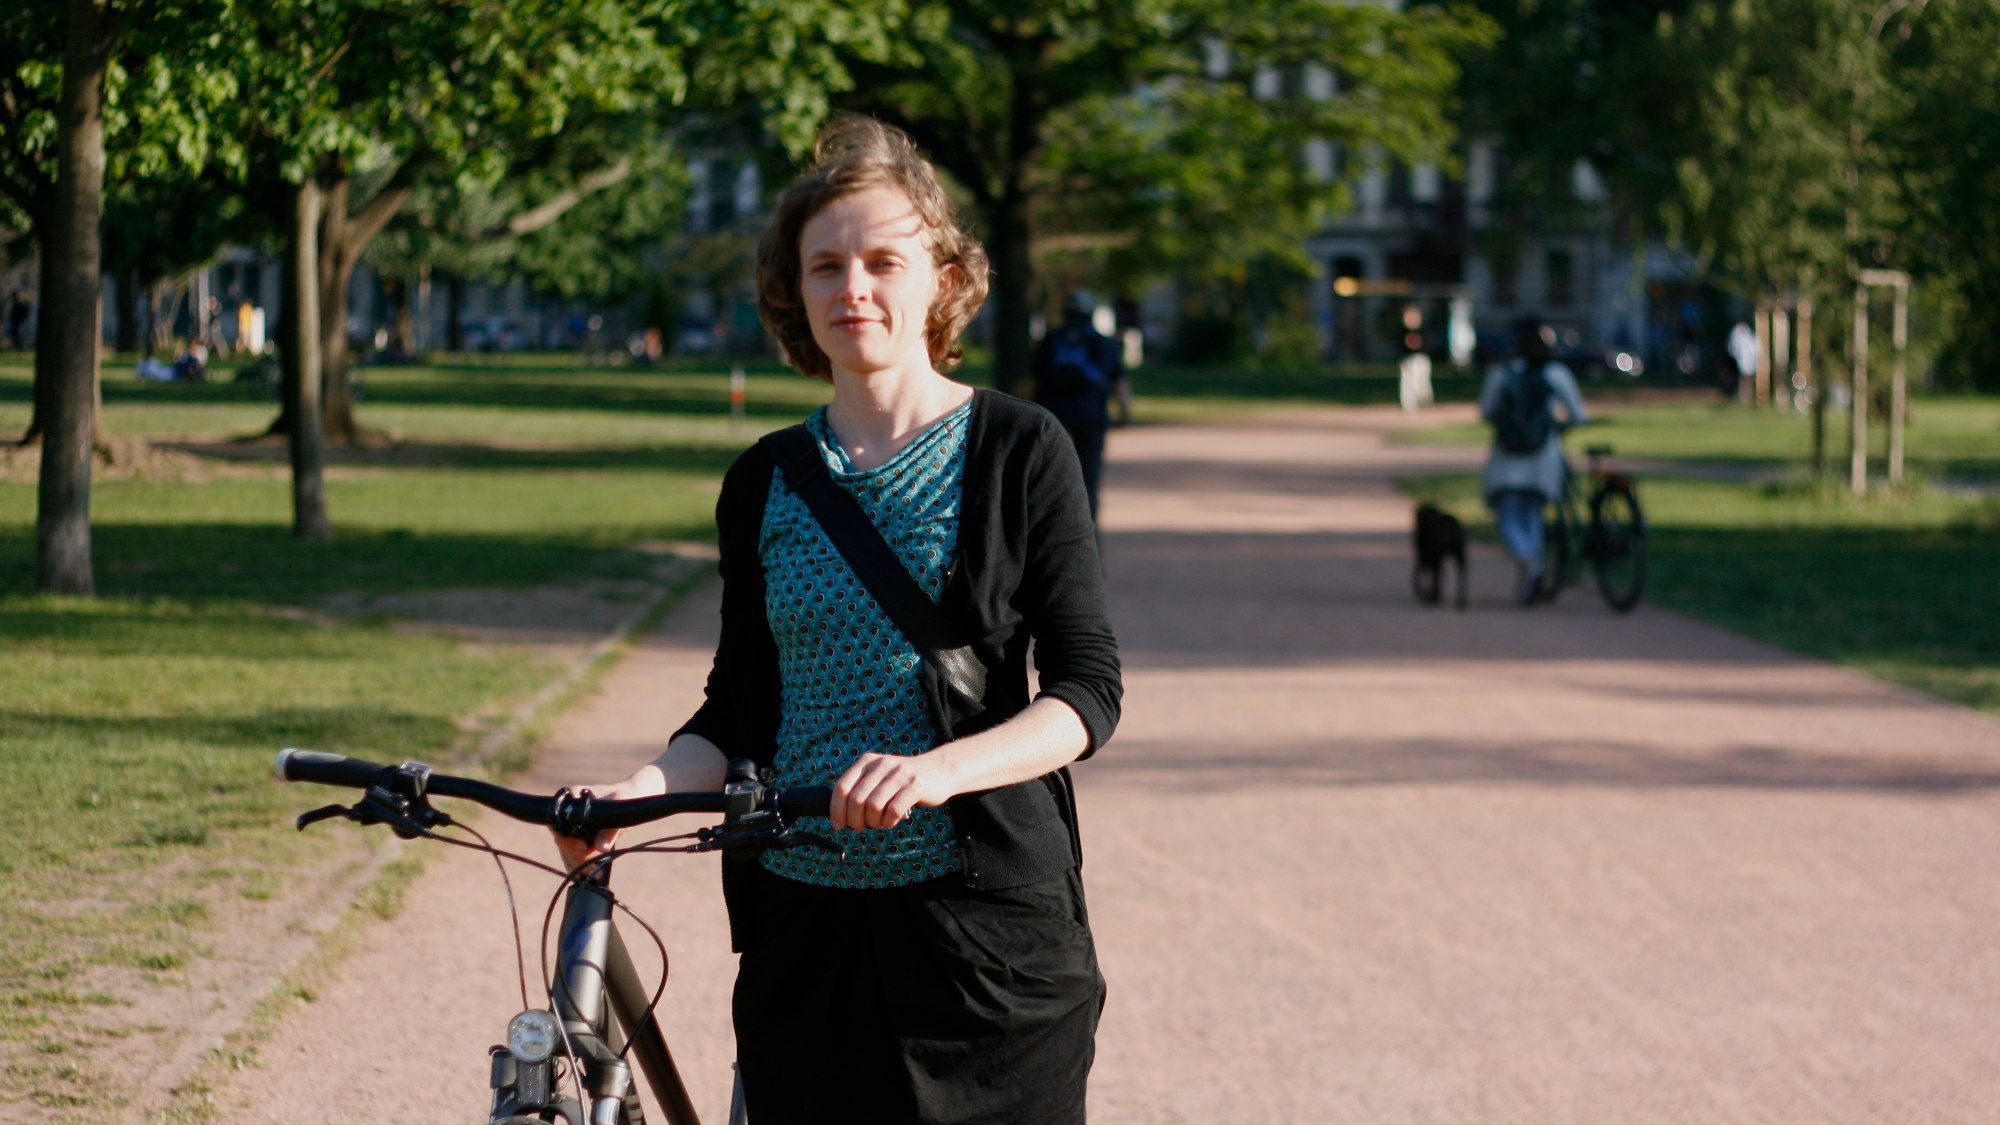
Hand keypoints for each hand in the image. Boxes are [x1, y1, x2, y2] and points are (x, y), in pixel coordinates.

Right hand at [549, 766, 664, 873]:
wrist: (633, 797)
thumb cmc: (625, 798)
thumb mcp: (619, 812)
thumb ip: (609, 830)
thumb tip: (601, 848)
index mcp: (574, 799)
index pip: (559, 824)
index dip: (567, 839)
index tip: (582, 847)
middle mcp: (570, 812)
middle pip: (562, 840)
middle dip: (576, 857)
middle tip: (592, 868)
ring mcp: (574, 825)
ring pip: (568, 850)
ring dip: (579, 864)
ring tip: (594, 874)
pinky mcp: (581, 836)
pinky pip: (575, 853)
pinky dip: (580, 864)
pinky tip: (587, 874)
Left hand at [829, 753, 953, 831]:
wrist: (938, 771)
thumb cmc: (902, 781)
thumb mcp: (878, 777)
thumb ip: (859, 789)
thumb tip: (837, 814)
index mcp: (867, 761)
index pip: (842, 787)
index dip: (836, 810)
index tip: (837, 825)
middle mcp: (881, 764)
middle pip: (856, 799)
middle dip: (854, 820)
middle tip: (860, 827)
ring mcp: (899, 773)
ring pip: (873, 806)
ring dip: (873, 822)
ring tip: (879, 822)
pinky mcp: (915, 785)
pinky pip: (893, 810)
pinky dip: (889, 821)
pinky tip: (891, 820)